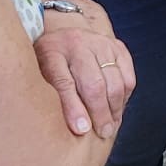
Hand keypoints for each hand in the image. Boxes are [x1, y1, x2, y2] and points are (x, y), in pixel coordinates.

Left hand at [33, 0, 133, 140]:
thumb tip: (77, 128)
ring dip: (115, 108)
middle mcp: (78, 43)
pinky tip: (117, 108)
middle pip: (95, 84)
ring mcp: (101, 43)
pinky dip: (124, 96)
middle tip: (103, 133)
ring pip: (115, 82)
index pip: (64, 82)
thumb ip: (51, 97)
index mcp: (52, 51)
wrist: (61, 32)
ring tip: (111, 125)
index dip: (73, 109)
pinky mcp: (117, 47)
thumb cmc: (46, 62)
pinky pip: (128, 77)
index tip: (81, 131)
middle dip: (100, 113)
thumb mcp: (38, 76)